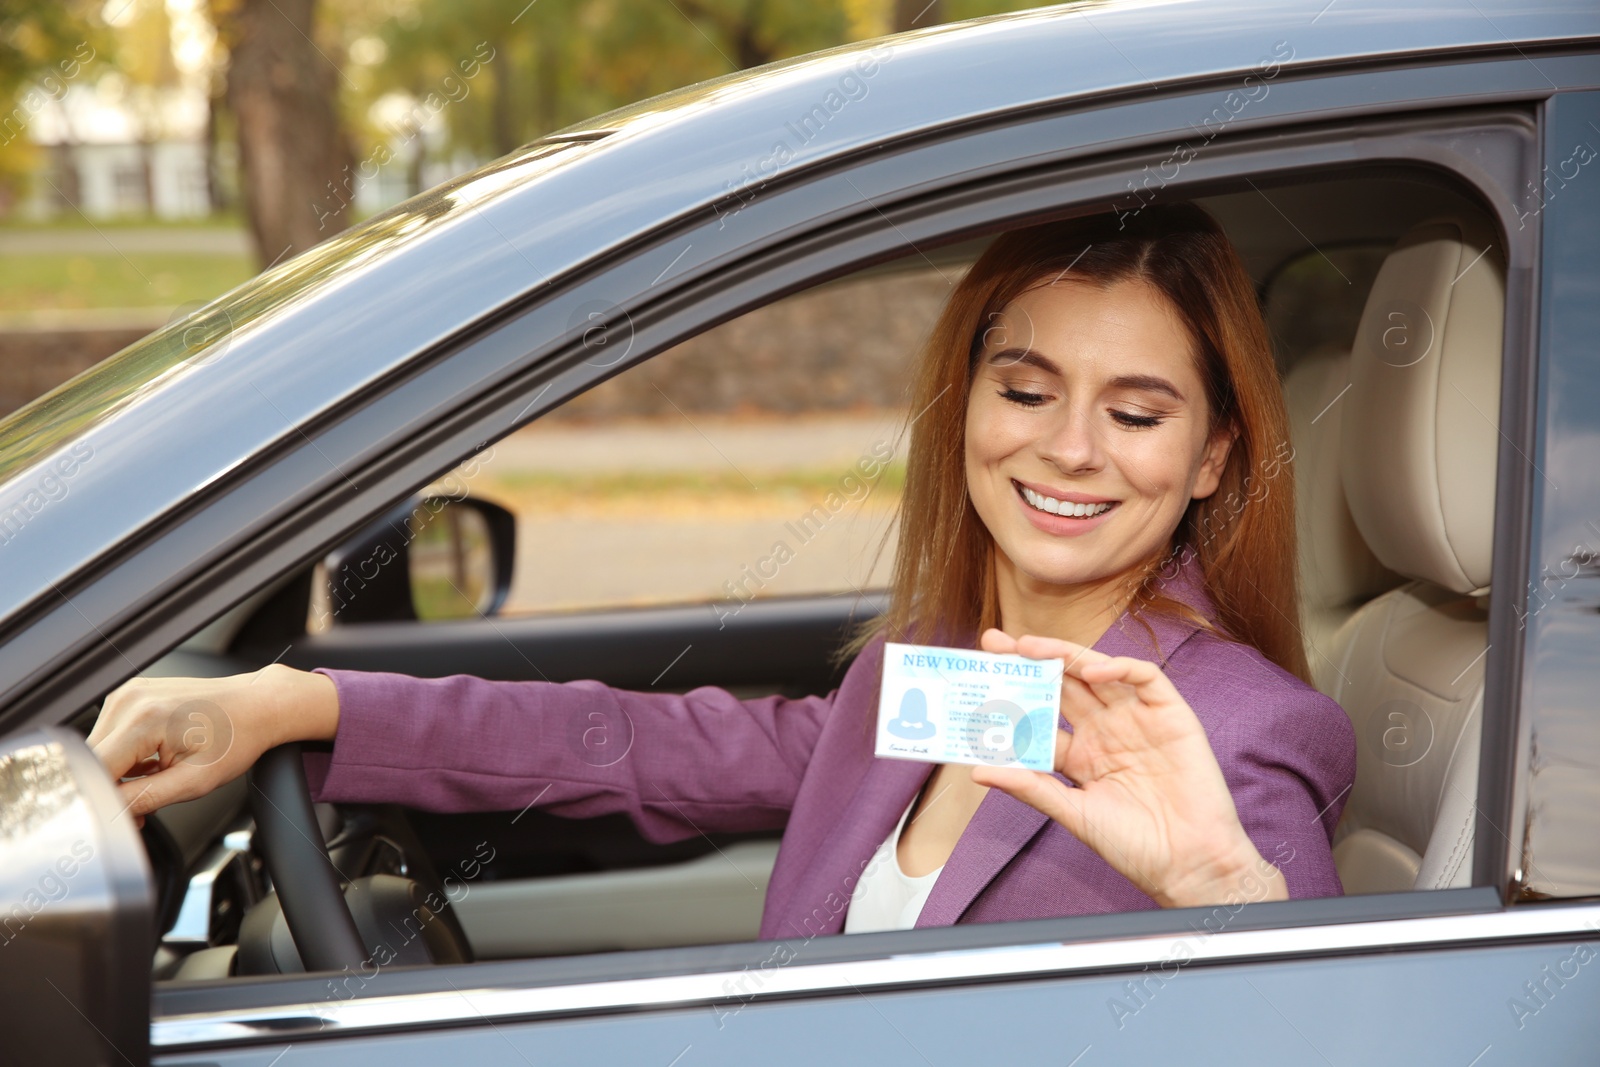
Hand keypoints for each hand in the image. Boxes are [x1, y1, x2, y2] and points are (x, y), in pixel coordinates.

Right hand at [87, 664, 339, 825]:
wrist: (259, 704)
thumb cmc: (239, 737)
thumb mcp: (195, 782)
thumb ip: (145, 799)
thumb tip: (110, 812)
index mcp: (144, 718)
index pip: (95, 769)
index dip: (104, 799)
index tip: (126, 816)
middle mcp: (130, 700)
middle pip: (93, 759)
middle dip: (113, 788)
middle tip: (146, 804)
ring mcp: (129, 692)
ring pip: (100, 748)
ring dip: (120, 770)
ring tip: (159, 774)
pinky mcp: (132, 694)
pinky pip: (113, 733)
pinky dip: (127, 753)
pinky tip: (154, 758)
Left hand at [969, 629, 1285, 908]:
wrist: (1189, 864)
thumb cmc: (1134, 845)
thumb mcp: (1073, 813)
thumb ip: (1030, 787)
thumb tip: (978, 769)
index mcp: (1080, 754)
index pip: (1041, 715)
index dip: (1013, 697)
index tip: (980, 679)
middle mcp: (1106, 731)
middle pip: (1063, 685)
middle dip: (1030, 661)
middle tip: (994, 642)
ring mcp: (1137, 720)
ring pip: (1097, 673)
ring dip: (1065, 656)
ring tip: (1030, 647)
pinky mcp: (1171, 715)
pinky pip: (1145, 678)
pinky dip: (1120, 668)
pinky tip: (1093, 671)